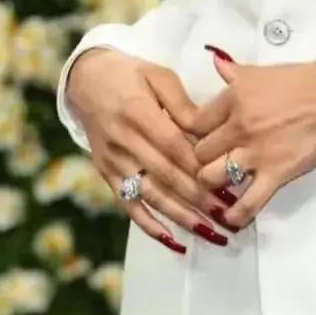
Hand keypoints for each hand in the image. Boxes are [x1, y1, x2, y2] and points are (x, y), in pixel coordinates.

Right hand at [66, 46, 234, 250]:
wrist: (86, 79)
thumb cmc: (130, 75)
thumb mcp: (159, 76)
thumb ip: (183, 105)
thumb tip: (207, 132)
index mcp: (139, 113)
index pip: (174, 148)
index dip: (201, 168)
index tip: (229, 184)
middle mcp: (124, 142)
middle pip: (166, 176)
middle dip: (199, 199)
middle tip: (229, 215)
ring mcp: (113, 161)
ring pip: (151, 195)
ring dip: (181, 217)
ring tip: (209, 231)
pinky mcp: (106, 174)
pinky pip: (128, 204)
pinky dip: (149, 225)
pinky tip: (173, 240)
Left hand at [192, 48, 315, 226]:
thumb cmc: (306, 82)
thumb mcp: (264, 71)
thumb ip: (234, 72)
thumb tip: (216, 62)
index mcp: (233, 97)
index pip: (193, 122)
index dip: (192, 133)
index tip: (196, 139)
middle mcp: (238, 126)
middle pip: (198, 152)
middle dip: (200, 158)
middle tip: (209, 162)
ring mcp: (255, 153)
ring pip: (211, 177)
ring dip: (212, 183)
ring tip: (219, 184)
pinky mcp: (275, 174)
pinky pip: (247, 203)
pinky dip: (236, 215)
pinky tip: (230, 218)